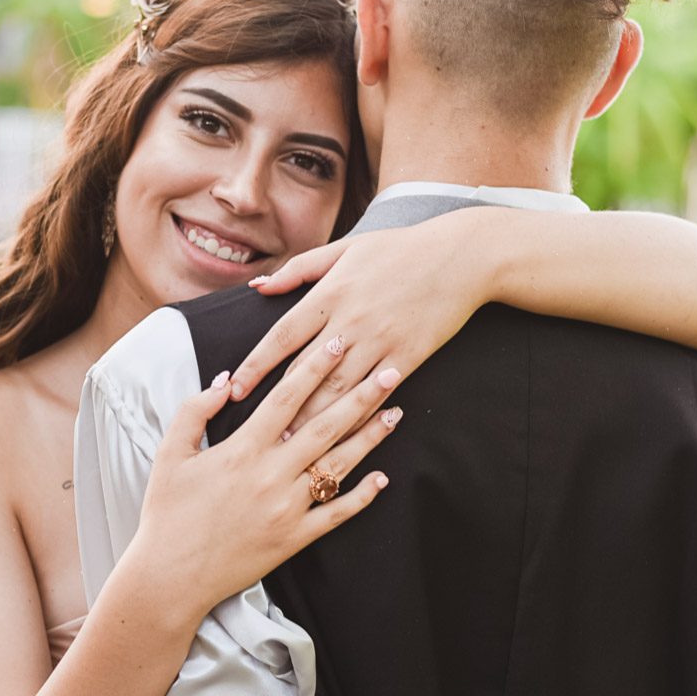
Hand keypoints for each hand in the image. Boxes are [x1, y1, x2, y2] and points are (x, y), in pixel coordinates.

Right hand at [121, 333, 404, 621]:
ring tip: (395, 414)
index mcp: (241, 450)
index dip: (315, 367)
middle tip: (391, 372)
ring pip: (338, 466)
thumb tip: (227, 379)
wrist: (169, 577)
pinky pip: (336, 514)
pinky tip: (382, 478)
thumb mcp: (169, 454)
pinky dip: (361, 497)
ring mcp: (286, 509)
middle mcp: (270, 475)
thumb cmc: (166, 513)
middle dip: (360, 396)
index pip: (286, 398)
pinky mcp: (294, 538)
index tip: (338, 343)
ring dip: (369, 438)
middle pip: (325, 427)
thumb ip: (196, 410)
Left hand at [232, 209, 492, 430]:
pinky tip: (341, 438)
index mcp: (331, 292)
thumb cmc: (401, 248)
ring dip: (312, 422)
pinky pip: (376, 394)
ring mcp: (380, 342)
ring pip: (338, 391)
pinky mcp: (408, 357)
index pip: (282, 336)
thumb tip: (260, 286)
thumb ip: (300, 269)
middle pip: (305, 372)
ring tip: (289, 448)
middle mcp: (351, 321)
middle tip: (255, 433)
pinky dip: (357, 418)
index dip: (255, 365)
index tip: (234, 390)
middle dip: (278, 406)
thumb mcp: (347, 247)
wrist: (462, 256)